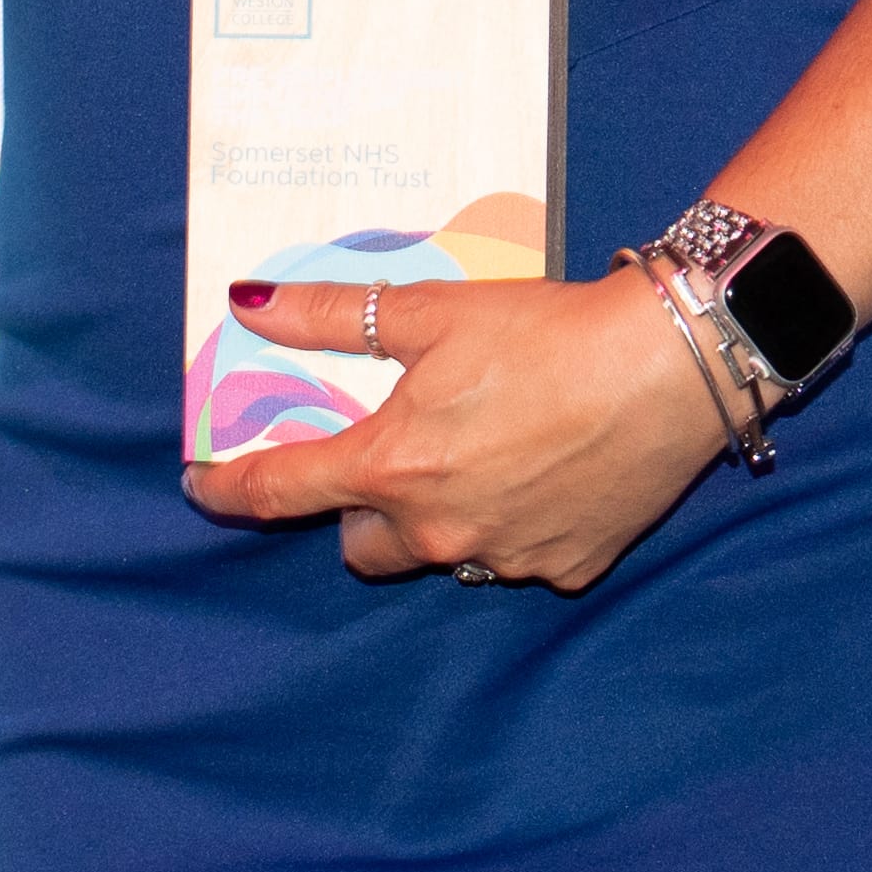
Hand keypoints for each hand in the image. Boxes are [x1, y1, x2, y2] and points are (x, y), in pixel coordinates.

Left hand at [187, 272, 744, 590]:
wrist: (669, 368)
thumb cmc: (546, 333)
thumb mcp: (430, 312)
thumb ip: (332, 316)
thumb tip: (251, 302)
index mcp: (391, 467)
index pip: (278, 492)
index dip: (227, 490)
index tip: (203, 486)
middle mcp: (436, 530)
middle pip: (360, 543)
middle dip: (359, 507)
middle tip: (389, 452)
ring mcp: (502, 558)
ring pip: (437, 555)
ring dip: (436, 519)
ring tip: (477, 454)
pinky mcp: (564, 568)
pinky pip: (511, 558)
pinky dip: (510, 524)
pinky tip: (540, 472)